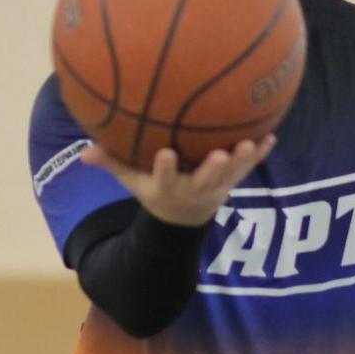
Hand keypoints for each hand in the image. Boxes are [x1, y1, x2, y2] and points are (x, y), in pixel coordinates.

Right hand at [80, 135, 275, 226]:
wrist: (182, 217)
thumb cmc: (154, 189)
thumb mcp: (130, 181)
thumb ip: (111, 163)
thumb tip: (84, 152)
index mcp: (166, 188)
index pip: (164, 179)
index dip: (165, 168)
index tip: (164, 154)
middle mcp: (192, 189)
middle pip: (204, 181)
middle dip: (212, 170)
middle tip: (220, 155)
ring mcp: (215, 188)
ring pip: (230, 176)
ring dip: (242, 161)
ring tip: (250, 144)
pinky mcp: (231, 183)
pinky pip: (248, 169)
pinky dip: (259, 154)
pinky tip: (271, 136)